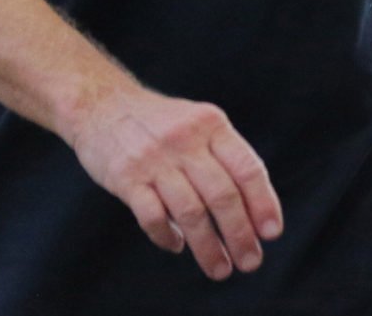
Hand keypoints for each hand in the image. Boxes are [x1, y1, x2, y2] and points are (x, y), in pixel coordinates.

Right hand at [64, 85, 283, 280]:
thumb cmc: (159, 123)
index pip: (246, 168)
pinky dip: (167, 237)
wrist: (100, 103)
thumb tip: (253, 213)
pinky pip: (153, 217)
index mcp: (210, 124)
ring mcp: (154, 158)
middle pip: (222, 195)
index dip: (263, 203)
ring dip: (208, 247)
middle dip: (240, 234)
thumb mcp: (196, 122)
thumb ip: (222, 157)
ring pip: (191, 212)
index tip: (271, 233)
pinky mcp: (126, 177)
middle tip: (249, 262)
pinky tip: (177, 245)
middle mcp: (185, 139)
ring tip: (220, 268)